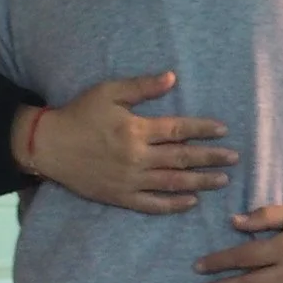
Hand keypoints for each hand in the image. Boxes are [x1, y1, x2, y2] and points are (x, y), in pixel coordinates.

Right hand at [9, 72, 236, 215]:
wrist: (48, 146)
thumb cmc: (78, 114)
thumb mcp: (108, 92)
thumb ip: (141, 87)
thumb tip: (172, 77)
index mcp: (137, 130)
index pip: (179, 130)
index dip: (203, 129)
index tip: (223, 130)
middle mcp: (138, 157)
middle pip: (182, 158)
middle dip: (211, 157)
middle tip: (234, 158)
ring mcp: (130, 180)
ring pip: (173, 183)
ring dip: (200, 181)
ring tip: (222, 181)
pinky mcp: (121, 196)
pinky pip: (152, 204)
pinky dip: (173, 204)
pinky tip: (191, 202)